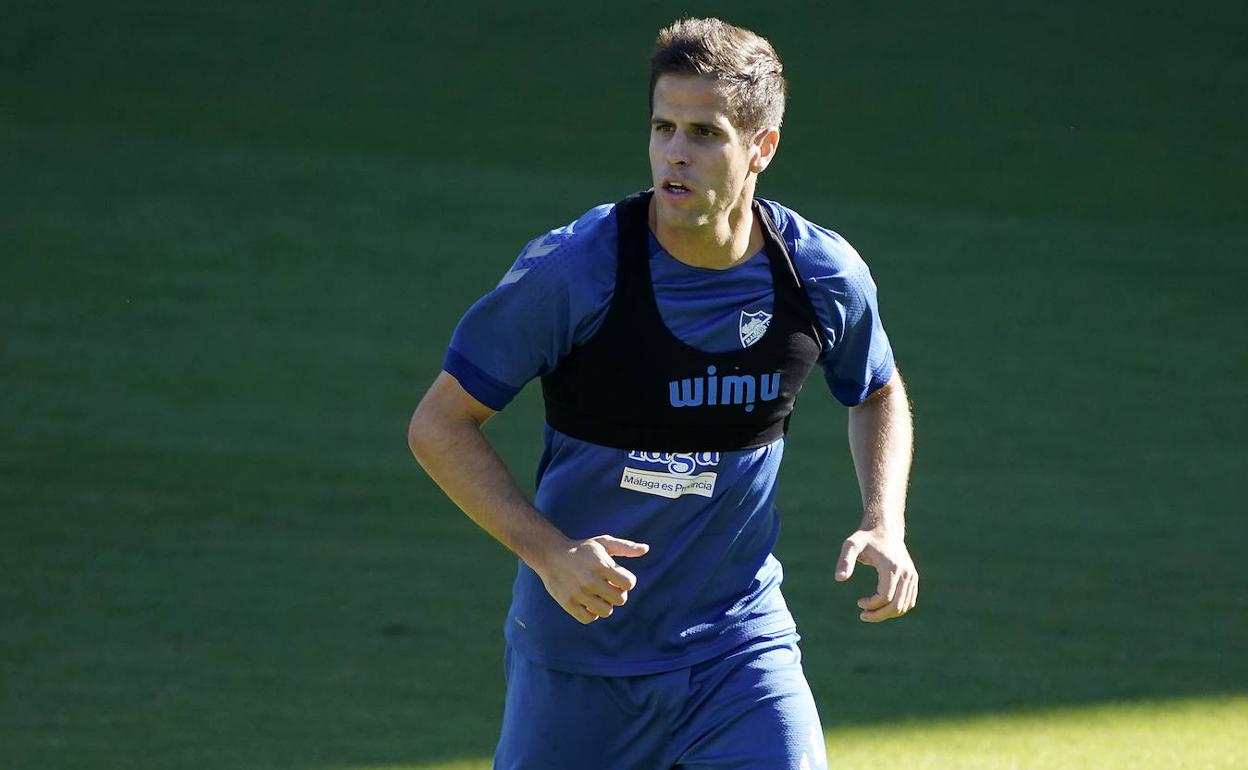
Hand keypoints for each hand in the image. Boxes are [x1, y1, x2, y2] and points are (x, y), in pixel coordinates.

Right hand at [532, 535, 649, 623]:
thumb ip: (625, 547)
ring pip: (607, 611)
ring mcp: (578, 593)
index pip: (629, 583)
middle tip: (608, 586)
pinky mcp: (568, 603)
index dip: (627, 581)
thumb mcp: (603, 543)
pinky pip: (589, 619)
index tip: (618, 577)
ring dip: (605, 604)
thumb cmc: (582, 549)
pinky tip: (588, 602)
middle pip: (620, 599)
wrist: (550, 555)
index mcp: (601, 565)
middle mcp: (590, 580)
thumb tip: (646, 549)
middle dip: (618, 593)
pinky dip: (591, 613)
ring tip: (598, 594)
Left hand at [834, 527, 917, 622]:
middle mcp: (906, 573)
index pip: (885, 596)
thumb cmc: (866, 538)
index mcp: (892, 567)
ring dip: (887, 614)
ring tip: (870, 611)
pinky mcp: (913, 578)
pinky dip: (897, 609)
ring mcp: (912, 576)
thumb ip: (845, 560)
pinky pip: (909, 601)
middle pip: (897, 605)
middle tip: (863, 615)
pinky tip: (881, 606)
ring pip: (904, 606)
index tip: (859, 603)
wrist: (885, 529)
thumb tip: (839, 579)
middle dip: (879, 615)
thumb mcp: (852, 545)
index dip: (871, 605)